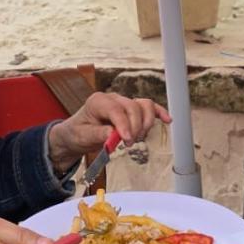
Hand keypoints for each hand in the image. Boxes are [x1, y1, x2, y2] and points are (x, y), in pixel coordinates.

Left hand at [47, 92, 170, 172]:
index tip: (126, 140)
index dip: (124, 124)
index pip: (116, 109)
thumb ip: (97, 134)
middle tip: (128, 144)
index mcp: (98, 101)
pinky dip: (158, 113)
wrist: (76, 134)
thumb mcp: (82, 136)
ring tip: (137, 138)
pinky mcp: (131, 110)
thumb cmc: (77, 133)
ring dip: (145, 123)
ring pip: (143, 106)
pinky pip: (148, 107)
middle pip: (132, 107)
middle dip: (134, 127)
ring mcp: (123, 103)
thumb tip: (113, 134)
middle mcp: (113, 99)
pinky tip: (167, 120)